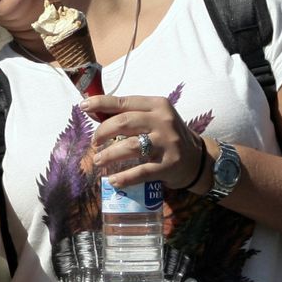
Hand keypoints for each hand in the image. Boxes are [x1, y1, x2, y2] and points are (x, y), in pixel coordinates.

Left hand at [79, 93, 206, 191]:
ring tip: (98, 160)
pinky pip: (141, 171)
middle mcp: (163, 121)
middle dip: (102, 132)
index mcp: (157, 105)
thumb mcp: (153, 118)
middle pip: (123, 122)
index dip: (100, 103)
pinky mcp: (169, 165)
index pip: (123, 101)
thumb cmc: (167, 136)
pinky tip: (113, 181)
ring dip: (109, 155)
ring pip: (130, 146)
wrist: (199, 160)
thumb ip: (128, 113)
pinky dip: (124, 177)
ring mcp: (167, 143)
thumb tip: (93, 110)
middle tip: (94, 142)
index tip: (83, 106)